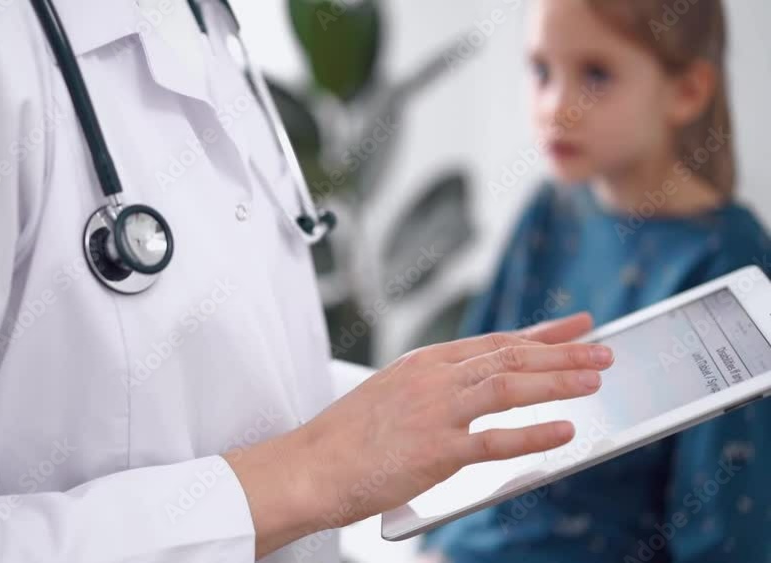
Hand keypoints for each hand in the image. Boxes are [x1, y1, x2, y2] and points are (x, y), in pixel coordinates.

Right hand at [227, 314, 610, 557]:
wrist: (311, 466)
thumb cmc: (347, 436)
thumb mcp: (392, 393)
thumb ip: (436, 387)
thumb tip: (477, 389)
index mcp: (425, 363)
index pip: (496, 341)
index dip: (543, 333)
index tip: (578, 326)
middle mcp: (433, 379)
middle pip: (510, 357)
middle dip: (562, 352)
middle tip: (602, 352)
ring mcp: (435, 412)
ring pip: (508, 387)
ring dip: (556, 381)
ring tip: (593, 380)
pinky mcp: (434, 451)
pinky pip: (494, 440)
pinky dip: (532, 433)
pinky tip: (563, 429)